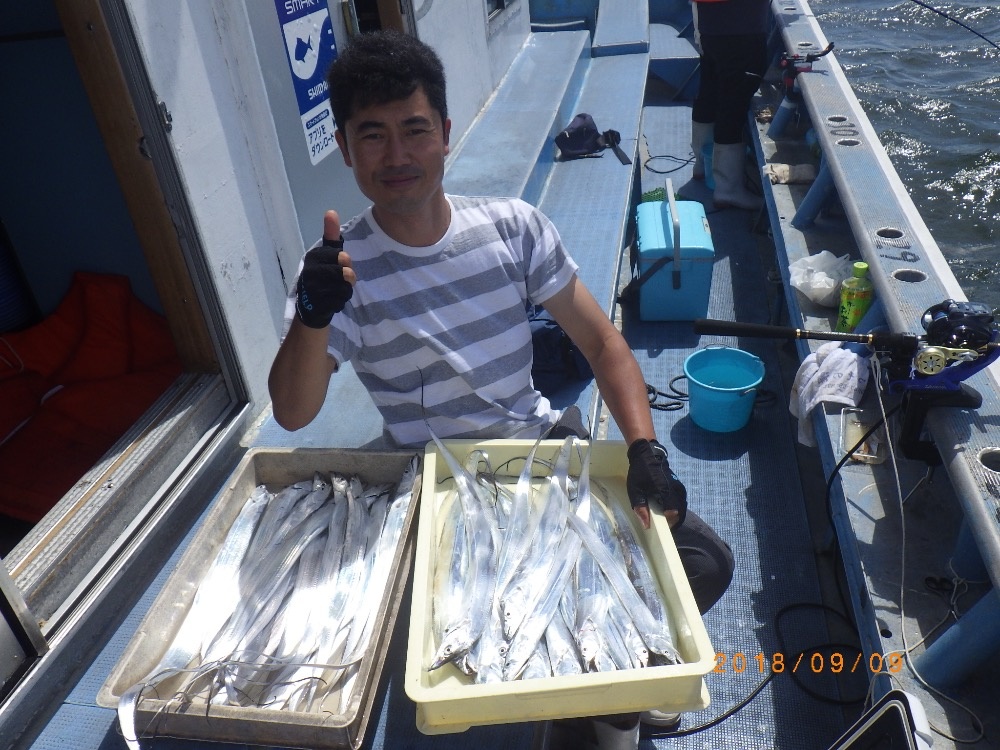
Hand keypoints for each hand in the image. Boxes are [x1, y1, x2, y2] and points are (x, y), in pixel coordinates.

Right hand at [295, 211, 354, 328]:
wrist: (311, 306)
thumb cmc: (322, 276)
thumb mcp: (327, 254)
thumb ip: (331, 235)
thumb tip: (331, 211)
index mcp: (313, 256)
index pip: (343, 257)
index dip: (346, 263)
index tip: (339, 265)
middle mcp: (310, 271)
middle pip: (347, 272)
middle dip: (349, 278)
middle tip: (341, 280)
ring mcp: (313, 288)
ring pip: (346, 287)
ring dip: (346, 290)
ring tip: (335, 290)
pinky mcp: (317, 304)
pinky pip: (342, 300)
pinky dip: (341, 301)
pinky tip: (333, 300)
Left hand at [626, 438, 686, 528]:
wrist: (648, 454)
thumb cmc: (640, 472)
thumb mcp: (635, 490)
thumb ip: (640, 507)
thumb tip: (646, 525)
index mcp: (665, 491)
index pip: (674, 513)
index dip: (668, 523)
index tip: (659, 526)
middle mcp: (676, 491)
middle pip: (680, 513)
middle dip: (672, 521)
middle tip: (660, 524)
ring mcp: (679, 488)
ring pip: (682, 508)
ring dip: (674, 515)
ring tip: (662, 517)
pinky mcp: (679, 486)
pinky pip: (680, 502)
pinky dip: (675, 507)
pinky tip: (664, 508)